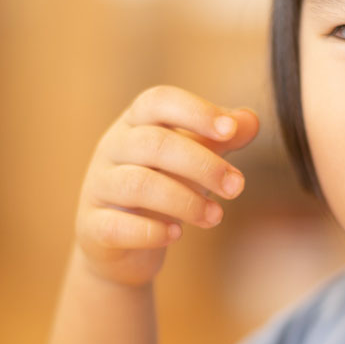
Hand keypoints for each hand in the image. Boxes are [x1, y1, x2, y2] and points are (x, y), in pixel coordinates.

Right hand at [75, 85, 258, 286]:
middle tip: (236, 187)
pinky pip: (117, 226)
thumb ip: (222, 138)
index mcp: (135, 123)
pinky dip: (151, 231)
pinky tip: (176, 234)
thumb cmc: (164, 185)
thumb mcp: (195, 157)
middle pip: (154, 144)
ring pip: (138, 185)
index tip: (230, 131)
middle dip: (202, 164)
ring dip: (185, 201)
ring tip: (215, 216)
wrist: (122, 242)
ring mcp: (98, 187)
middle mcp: (111, 148)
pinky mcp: (93, 227)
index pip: (159, 101)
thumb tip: (251, 121)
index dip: (195, 111)